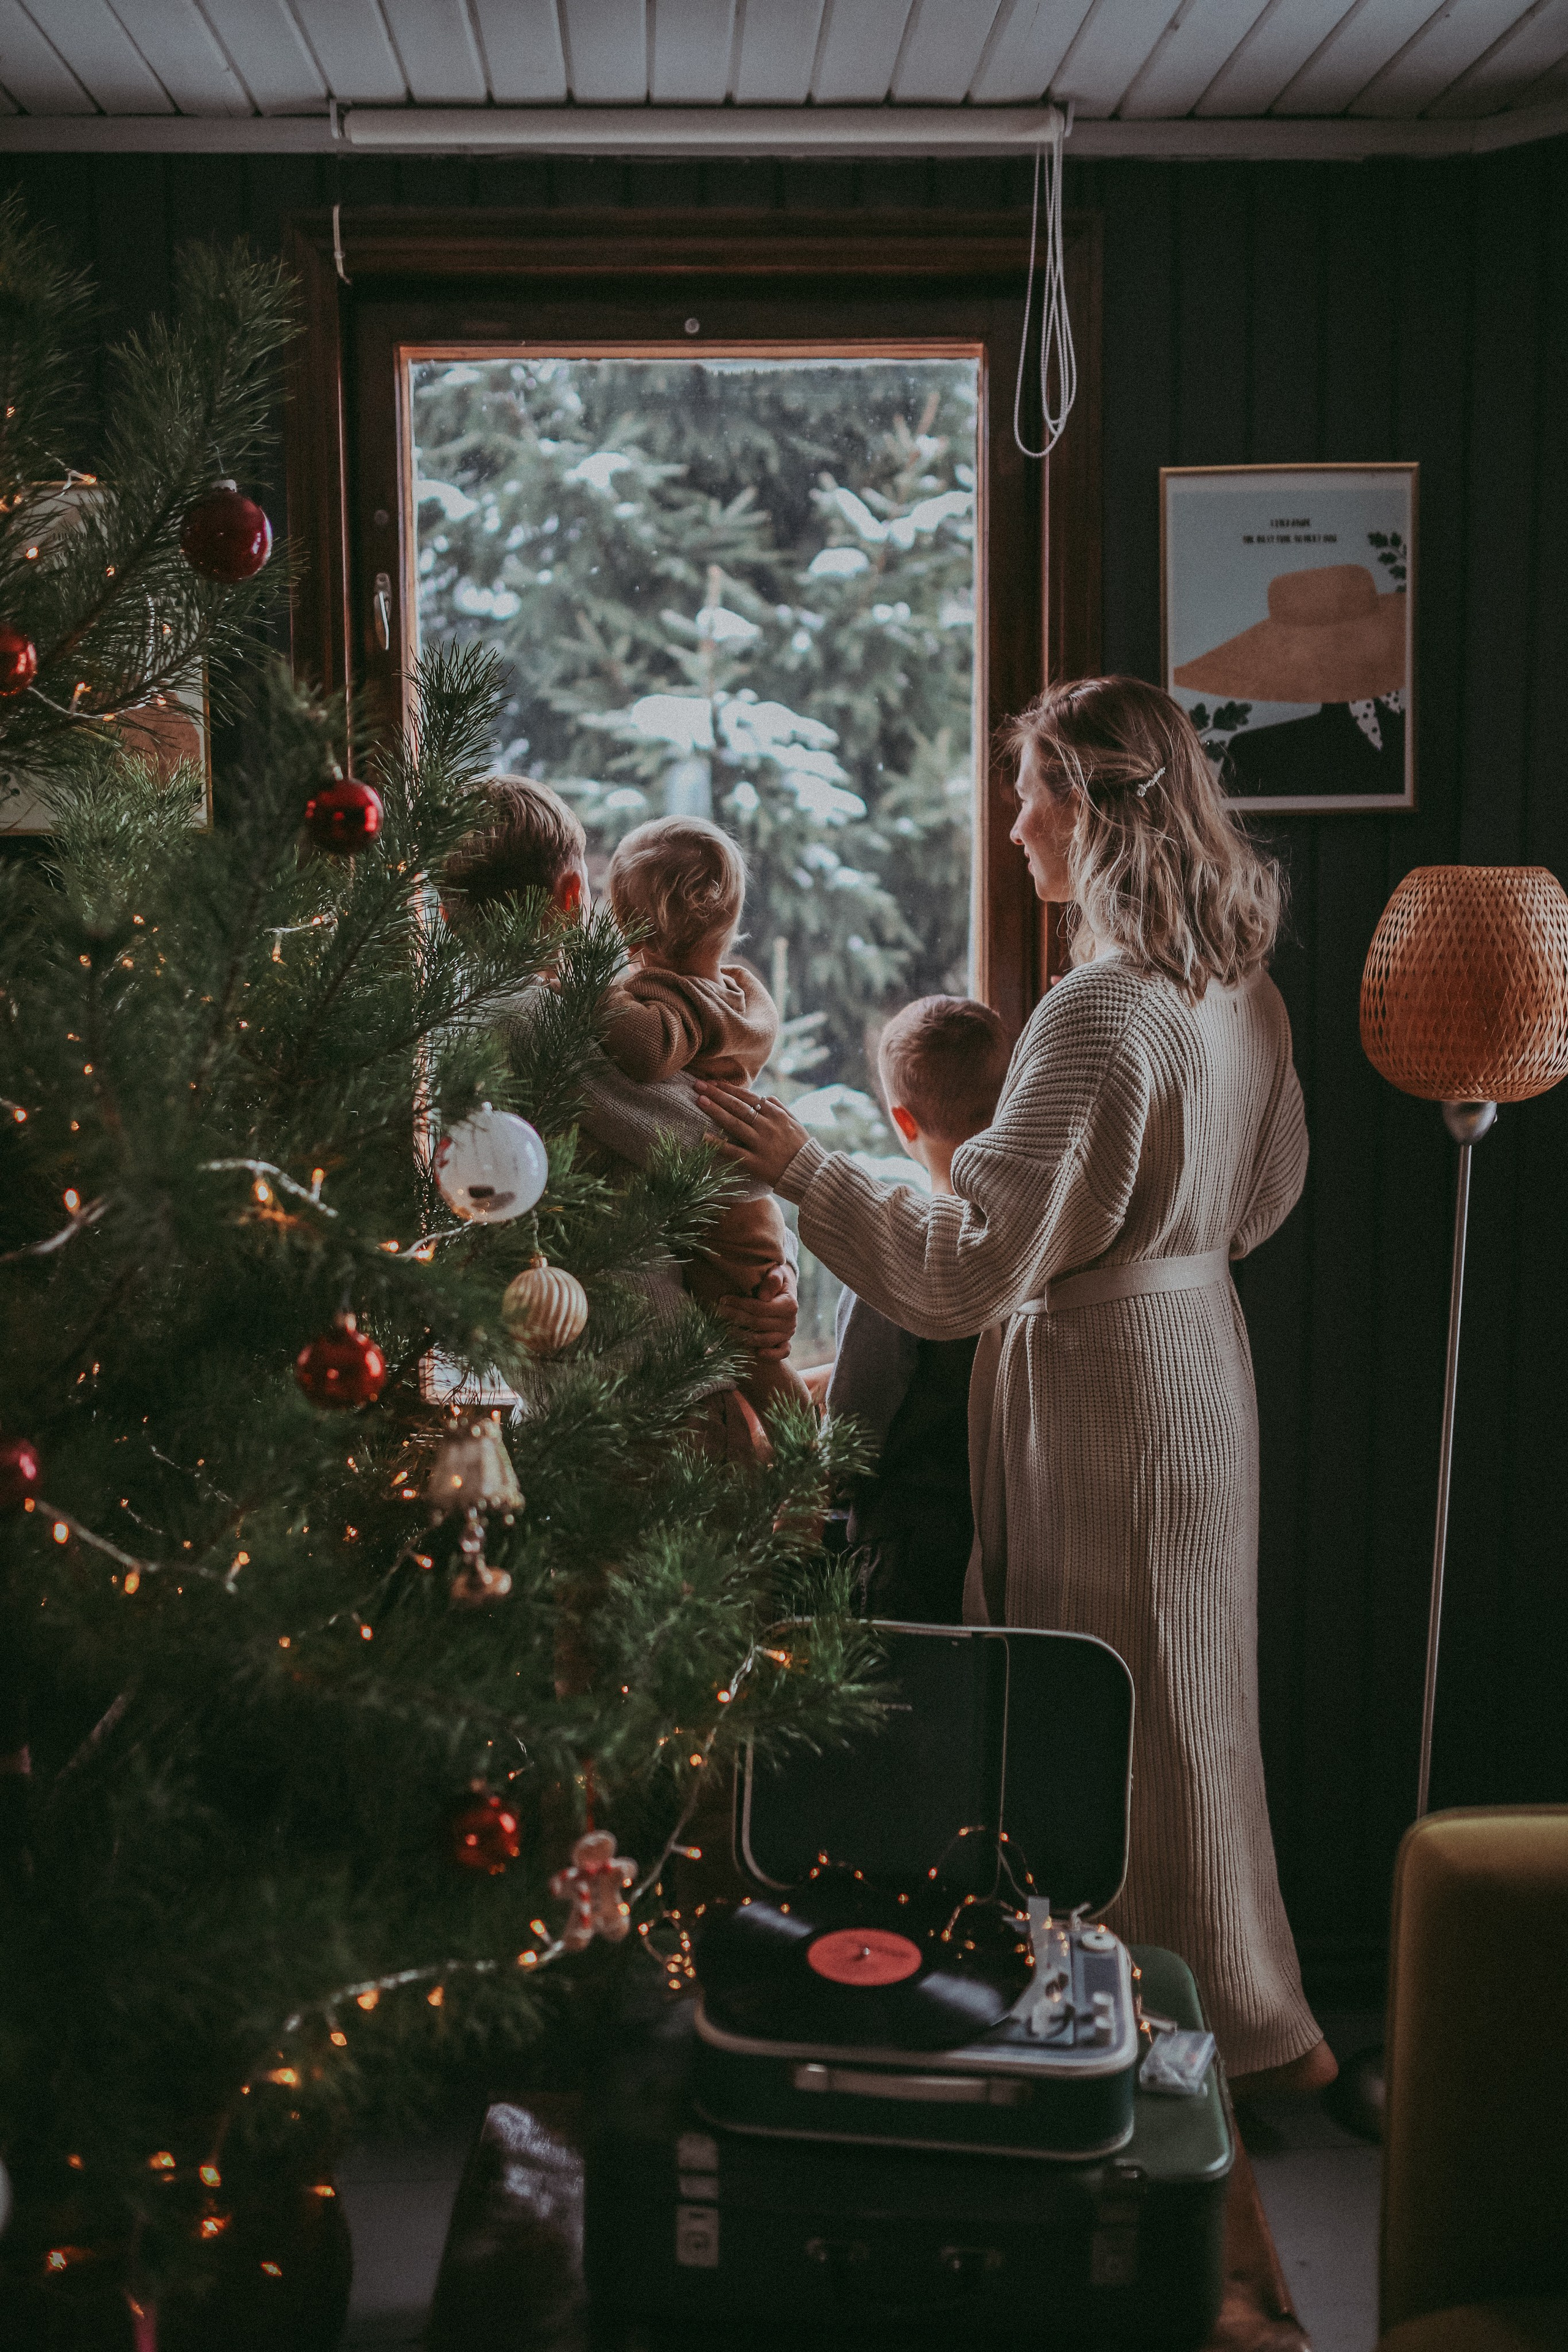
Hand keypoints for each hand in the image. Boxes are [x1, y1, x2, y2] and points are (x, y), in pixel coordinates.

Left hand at [693, 1082, 809, 1186]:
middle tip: (699, 1085)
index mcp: (776, 1114)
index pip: (748, 1097)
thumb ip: (780, 1108)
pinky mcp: (755, 1162)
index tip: (714, 1082)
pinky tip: (703, 1137)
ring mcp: (760, 1143)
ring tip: (699, 1100)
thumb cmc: (802, 1147)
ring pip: (734, 1123)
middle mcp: (767, 1125)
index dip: (730, 1089)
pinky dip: (718, 1144)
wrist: (810, 1173)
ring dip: (715, 1110)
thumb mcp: (795, 1122)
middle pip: (737, 1106)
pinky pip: (733, 1151)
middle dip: (717, 1094)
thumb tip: (766, 1097)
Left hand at [718, 1260, 796, 1358]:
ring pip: (764, 1340)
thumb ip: (772, 1279)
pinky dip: (771, 1355)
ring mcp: (788, 1334)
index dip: (740, 1304)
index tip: (723, 1299)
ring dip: (742, 1336)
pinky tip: (757, 1353)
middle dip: (736, 1318)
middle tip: (718, 1312)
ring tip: (724, 1328)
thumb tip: (763, 1296)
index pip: (760, 1308)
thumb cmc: (775, 1280)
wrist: (783, 1292)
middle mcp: (791, 1322)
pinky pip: (782, 1352)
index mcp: (790, 1305)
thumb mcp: (776, 1272)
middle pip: (758, 1324)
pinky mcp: (785, 1343)